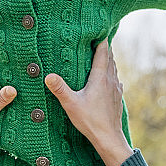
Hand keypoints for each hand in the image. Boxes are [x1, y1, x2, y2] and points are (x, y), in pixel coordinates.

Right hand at [45, 40, 132, 165]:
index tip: (100, 29)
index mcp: (100, 78)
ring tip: (103, 53)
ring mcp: (116, 89)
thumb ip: (60, 89)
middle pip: (110, 58)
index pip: (103, 53)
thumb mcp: (71, 104)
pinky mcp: (117, 98)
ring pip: (113, 68)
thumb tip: (48, 75)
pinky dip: (111, 73)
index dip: (102, 40)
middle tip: (99, 37)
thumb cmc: (90, 121)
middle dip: (105, 47)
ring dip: (109, 59)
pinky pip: (115, 79)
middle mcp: (110, 80)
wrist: (109, 137)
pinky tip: (107, 77)